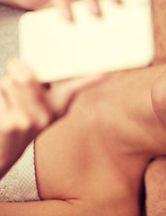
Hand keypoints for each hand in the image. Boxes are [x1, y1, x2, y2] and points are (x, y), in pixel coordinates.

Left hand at [0, 60, 103, 177]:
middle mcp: (49, 115)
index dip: (91, 80)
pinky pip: (0, 93)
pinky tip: (3, 110)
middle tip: (16, 65)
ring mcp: (32, 120)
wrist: (6, 149)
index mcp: (59, 106)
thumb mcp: (40, 104)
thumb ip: (42, 85)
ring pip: (10, 83)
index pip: (76, 87)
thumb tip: (30, 69)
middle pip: (28, 78)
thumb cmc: (21, 120)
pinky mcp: (13, 124)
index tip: (104, 74)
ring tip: (10, 98)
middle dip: (18, 68)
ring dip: (5, 84)